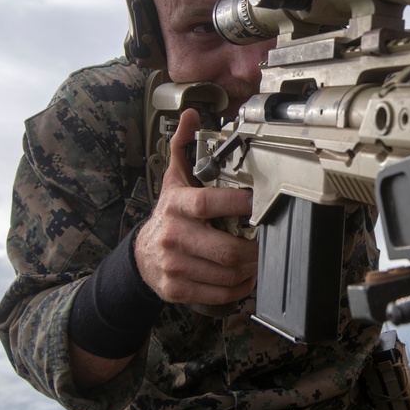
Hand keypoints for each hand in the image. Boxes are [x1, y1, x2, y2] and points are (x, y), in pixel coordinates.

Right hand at [134, 109, 257, 304]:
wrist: (141, 256)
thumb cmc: (168, 215)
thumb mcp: (173, 179)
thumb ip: (184, 146)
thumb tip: (191, 115)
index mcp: (176, 206)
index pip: (209, 204)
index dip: (238, 204)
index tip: (259, 204)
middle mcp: (173, 236)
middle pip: (226, 250)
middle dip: (255, 249)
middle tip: (268, 242)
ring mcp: (174, 266)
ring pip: (227, 275)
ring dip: (252, 270)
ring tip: (260, 260)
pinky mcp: (177, 289)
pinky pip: (220, 294)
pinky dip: (240, 288)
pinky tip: (245, 278)